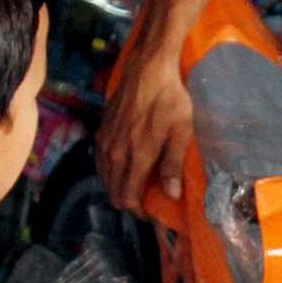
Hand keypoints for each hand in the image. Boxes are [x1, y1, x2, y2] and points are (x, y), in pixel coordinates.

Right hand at [97, 50, 193, 210]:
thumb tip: (172, 195)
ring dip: (116, 187)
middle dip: (127, 202)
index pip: (128, 198)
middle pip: (113, 191)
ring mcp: (105, 141)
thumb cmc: (170, 99)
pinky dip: (109, 171)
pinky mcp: (102, 129)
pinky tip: (121, 168)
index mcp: (135, 158)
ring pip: (104, 177)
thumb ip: (172, 165)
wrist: (148, 68)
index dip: (139, 212)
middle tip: (145, 203)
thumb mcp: (180, 132)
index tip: (152, 214)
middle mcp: (115, 154)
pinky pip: (100, 160)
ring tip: (134, 188)